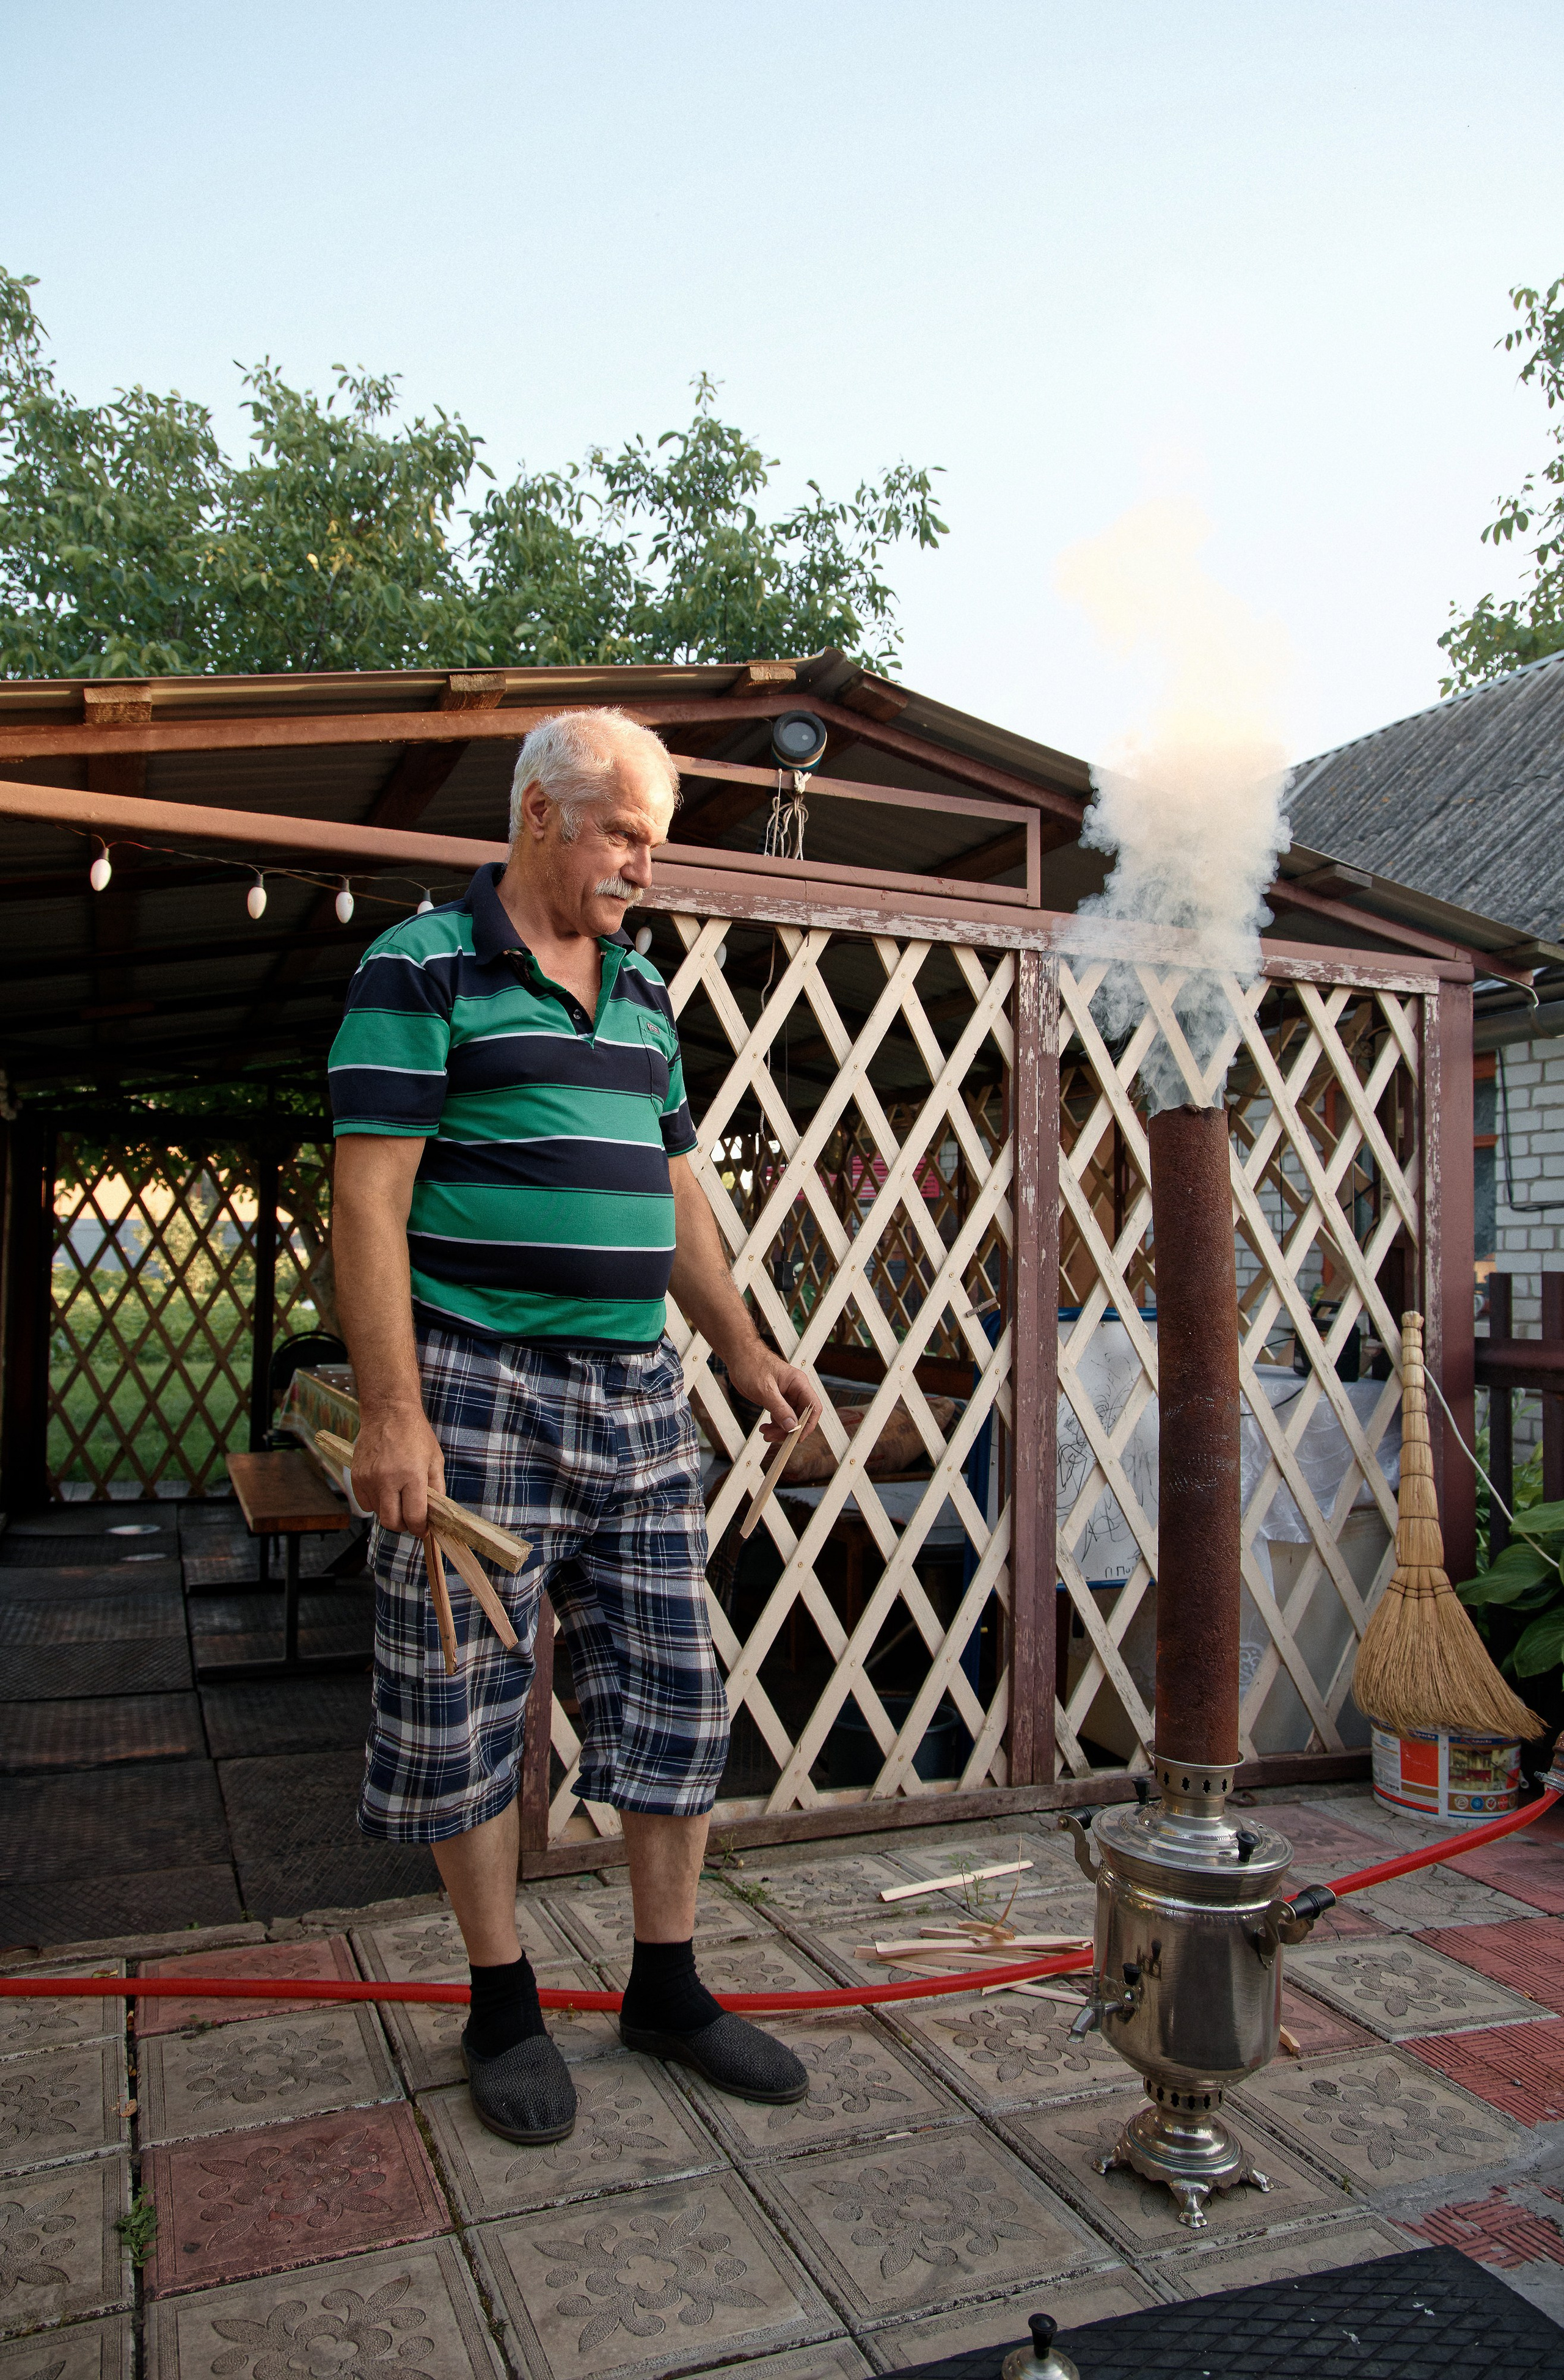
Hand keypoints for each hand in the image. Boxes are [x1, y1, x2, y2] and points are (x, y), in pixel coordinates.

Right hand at [351, 1408, 445, 1534]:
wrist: (388, 1412)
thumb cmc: (415, 1434)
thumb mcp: (435, 1460)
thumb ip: (437, 1489)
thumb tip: (435, 1515)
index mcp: (411, 1475)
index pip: (414, 1516)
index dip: (420, 1528)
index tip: (423, 1529)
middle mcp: (387, 1479)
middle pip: (392, 1522)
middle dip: (404, 1526)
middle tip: (411, 1518)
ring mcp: (369, 1479)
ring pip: (378, 1514)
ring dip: (390, 1512)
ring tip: (399, 1495)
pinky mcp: (356, 1477)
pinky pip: (365, 1504)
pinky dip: (375, 1503)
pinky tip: (385, 1489)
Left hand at [724, 1345, 821, 1444]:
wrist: (739, 1356)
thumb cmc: (752, 1365)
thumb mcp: (765, 1390)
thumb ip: (779, 1409)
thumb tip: (792, 1427)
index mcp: (799, 1384)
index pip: (813, 1407)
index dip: (808, 1424)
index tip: (796, 1437)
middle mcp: (796, 1390)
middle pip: (802, 1416)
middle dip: (790, 1430)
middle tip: (773, 1437)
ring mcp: (787, 1396)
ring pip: (791, 1419)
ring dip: (780, 1430)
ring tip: (766, 1434)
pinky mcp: (777, 1400)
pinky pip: (782, 1417)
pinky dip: (775, 1425)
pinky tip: (765, 1428)